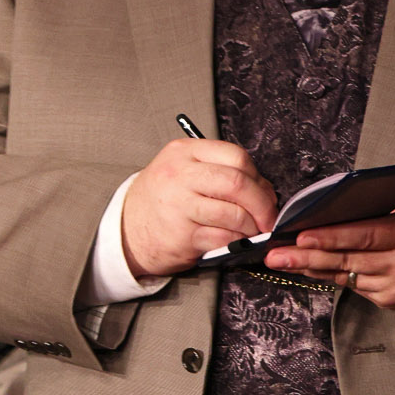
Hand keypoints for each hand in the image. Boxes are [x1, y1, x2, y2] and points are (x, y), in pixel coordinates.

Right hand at [118, 138, 277, 279]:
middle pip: (238, 183)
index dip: (258, 177)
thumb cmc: (164, 200)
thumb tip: (266, 190)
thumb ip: (221, 172)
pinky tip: (235, 242)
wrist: (126, 230)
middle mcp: (179, 175)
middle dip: (263, 204)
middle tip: (269, 218)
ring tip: (252, 232)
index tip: (264, 194)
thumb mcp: (184, 172)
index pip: (236, 156)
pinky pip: (225, 238)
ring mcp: (179, 206)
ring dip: (252, 227)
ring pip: (235, 214)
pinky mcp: (182, 236)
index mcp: (184, 152)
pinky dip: (238, 243)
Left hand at [265, 200, 394, 314]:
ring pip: (346, 275)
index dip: (331, 237)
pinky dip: (332, 276)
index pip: (365, 235)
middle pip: (348, 260)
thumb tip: (331, 210)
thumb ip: (378, 210)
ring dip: (311, 268)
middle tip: (276, 254)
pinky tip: (311, 269)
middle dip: (306, 257)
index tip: (301, 236)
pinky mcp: (392, 302)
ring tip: (282, 261)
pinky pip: (355, 287)